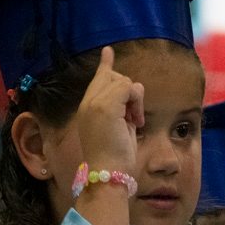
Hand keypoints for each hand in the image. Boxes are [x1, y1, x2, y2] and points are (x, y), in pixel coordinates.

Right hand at [76, 45, 143, 175]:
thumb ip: (124, 108)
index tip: (108, 51)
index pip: (99, 79)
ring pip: (124, 81)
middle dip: (131, 94)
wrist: (107, 173)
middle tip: (133, 119)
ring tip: (133, 122)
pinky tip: (134, 120)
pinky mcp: (105, 106)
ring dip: (136, 101)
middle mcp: (87, 103)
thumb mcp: (120, 129)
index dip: (106, 65)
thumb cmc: (116, 159)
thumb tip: (134, 87)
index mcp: (88, 110)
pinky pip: (128, 87)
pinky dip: (137, 103)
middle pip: (115, 77)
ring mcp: (94, 103)